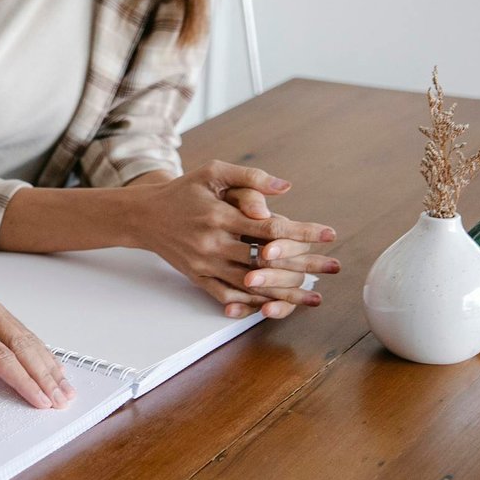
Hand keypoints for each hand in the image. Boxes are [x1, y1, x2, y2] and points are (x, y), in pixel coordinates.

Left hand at [0, 257, 74, 409]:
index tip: (37, 398)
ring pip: (26, 336)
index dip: (20, 378)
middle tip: (61, 399)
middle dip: (44, 375)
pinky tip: (53, 366)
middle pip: (20, 344)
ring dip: (48, 364)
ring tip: (65, 388)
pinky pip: (21, 329)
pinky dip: (40, 350)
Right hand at [131, 161, 337, 319]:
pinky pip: (228, 297)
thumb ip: (250, 177)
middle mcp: (213, 244)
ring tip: (315, 297)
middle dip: (305, 266)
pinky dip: (253, 305)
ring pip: (251, 286)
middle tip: (335, 267)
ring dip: (286, 294)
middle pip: (267, 262)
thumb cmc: (183, 191)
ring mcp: (204, 265)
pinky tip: (276, 307)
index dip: (302, 233)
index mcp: (219, 217)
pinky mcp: (197, 278)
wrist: (144, 216)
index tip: (329, 234)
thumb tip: (286, 188)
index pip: (270, 229)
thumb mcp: (213, 172)